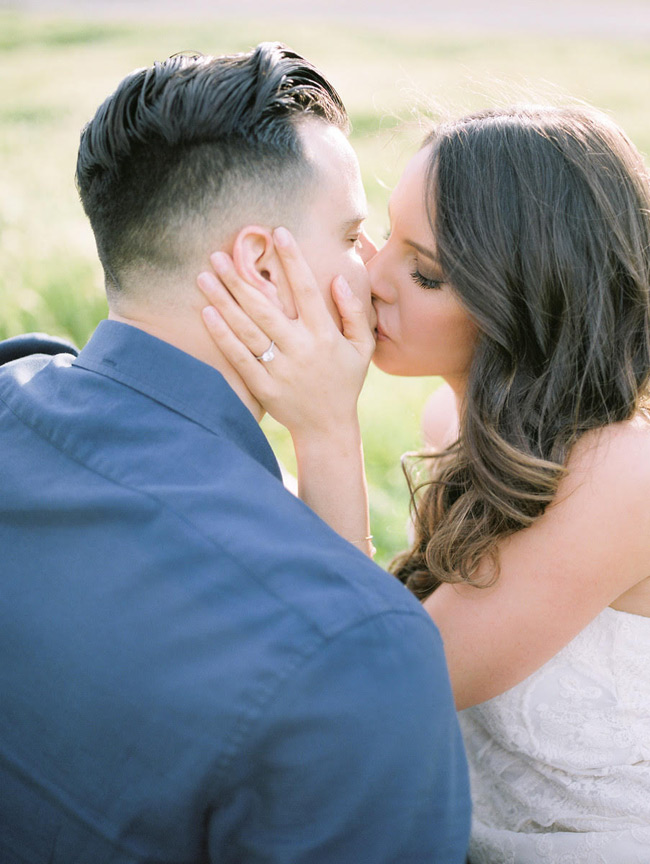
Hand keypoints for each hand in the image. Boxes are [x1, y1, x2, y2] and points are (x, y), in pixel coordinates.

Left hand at [197, 227, 375, 440]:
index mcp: (324, 335)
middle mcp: (301, 349)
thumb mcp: (362, 347)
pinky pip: (239, 357)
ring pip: (246, 329)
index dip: (293, 259)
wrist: (328, 428)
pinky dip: (223, 336)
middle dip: (239, 278)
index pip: (306, 290)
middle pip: (265, 307)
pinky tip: (207, 314)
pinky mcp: (263, 386)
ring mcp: (280, 369)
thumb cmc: (345, 382)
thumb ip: (354, 312)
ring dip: (223, 301)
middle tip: (216, 254)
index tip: (278, 232)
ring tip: (203, 277)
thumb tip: (337, 278)